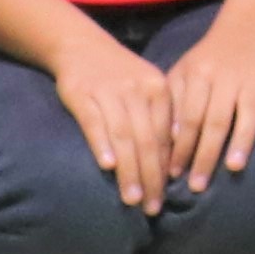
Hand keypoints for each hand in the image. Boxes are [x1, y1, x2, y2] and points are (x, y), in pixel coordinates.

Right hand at [56, 31, 183, 209]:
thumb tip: (172, 161)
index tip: (166, 196)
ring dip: (129, 170)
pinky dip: (101, 143)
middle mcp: (139, 90)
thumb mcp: (147, 89)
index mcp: (160, 90)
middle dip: (152, 177)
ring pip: (124, 136)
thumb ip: (159, 119)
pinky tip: (106, 166)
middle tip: (152, 208)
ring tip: (132, 198)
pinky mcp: (82, 94)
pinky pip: (94, 122)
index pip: (166, 136)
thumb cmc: (120, 75)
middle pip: (149, 140)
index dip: (166, 168)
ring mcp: (110, 92)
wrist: (81, 46)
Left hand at [162, 2, 254, 189]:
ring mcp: (253, 78)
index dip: (180, 147)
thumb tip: (168, 139)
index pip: (188, 117)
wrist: (246, 24)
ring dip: (241, 141)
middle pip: (215, 121)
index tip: (173, 175)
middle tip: (198, 185)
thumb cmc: (209, 56)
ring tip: (234, 168)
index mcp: (199, 75)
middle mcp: (226, 77)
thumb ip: (174, 101)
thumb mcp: (184, 71)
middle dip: (206, 155)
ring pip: (247, 113)